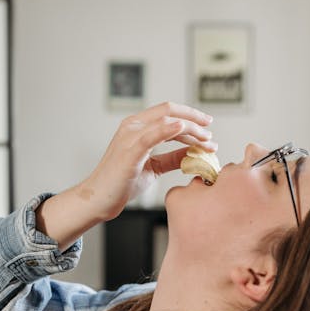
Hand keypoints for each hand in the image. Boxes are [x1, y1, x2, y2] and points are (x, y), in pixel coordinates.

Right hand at [83, 101, 215, 219]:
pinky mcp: (129, 150)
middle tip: (211, 135)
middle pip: (169, 111)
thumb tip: (194, 153)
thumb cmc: (122, 183)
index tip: (207, 125)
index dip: (190, 115)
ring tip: (206, 141)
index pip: (168, 112)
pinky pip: (152, 135)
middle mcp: (132, 126)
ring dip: (190, 128)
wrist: (99, 199)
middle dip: (195, 120)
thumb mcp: (154, 168)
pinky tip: (184, 129)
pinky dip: (169, 129)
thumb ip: (172, 158)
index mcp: (136, 127)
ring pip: (166, 121)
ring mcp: (130, 136)